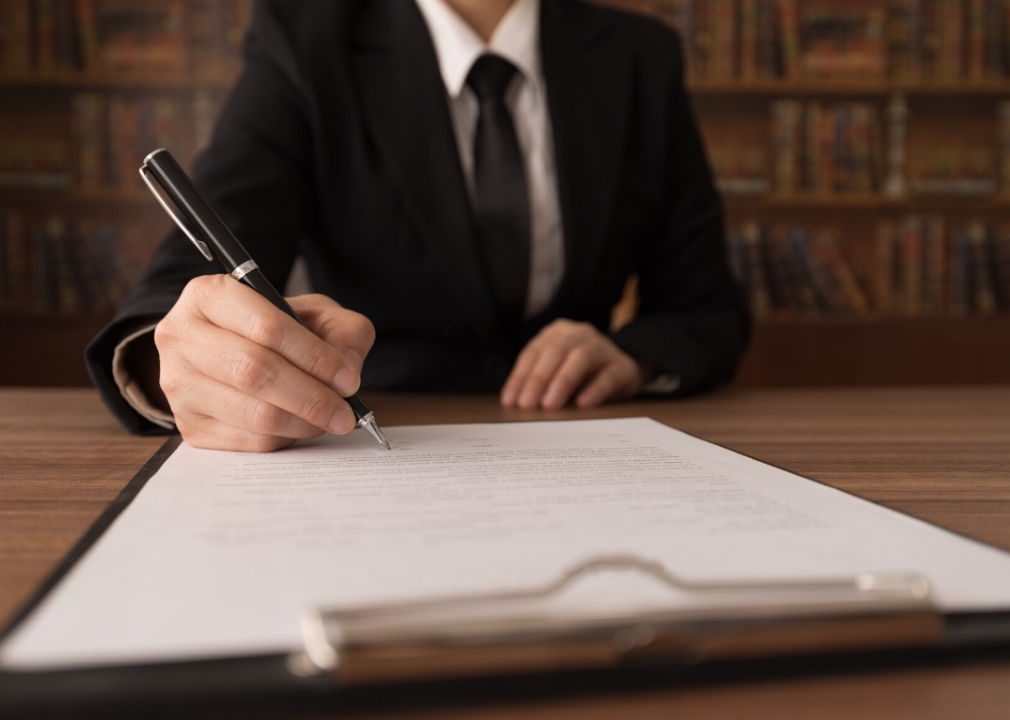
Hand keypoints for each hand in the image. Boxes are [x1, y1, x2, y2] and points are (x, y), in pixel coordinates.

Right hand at [154, 275, 374, 452]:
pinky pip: (248, 441)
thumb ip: (342, 328)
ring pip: (253, 412)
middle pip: (254, 372)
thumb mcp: (312, 312)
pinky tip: (300, 425)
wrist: (230, 352)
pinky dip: (285, 438)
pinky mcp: (189, 426)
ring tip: (331, 419)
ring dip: (303, 422)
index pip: (266, 326)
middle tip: (346, 411)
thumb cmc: (274, 329)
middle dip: (312, 397)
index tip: (349, 379)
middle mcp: (181, 337)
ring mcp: (178, 385)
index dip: (314, 356)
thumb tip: (347, 364)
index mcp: (209, 295)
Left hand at [500, 319, 644, 409]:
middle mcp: (580, 334)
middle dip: (538, 379)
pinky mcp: (623, 366)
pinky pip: (609, 375)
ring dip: (563, 382)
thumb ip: (538, 382)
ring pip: (581, 357)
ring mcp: (604, 347)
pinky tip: (583, 404)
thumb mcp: (557, 371)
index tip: (511, 401)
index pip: (534, 352)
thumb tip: (514, 403)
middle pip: (555, 351)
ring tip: (550, 405)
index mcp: (558, 332)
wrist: (623, 369)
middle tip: (527, 405)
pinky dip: (594, 389)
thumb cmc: (581, 373)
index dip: (520, 377)